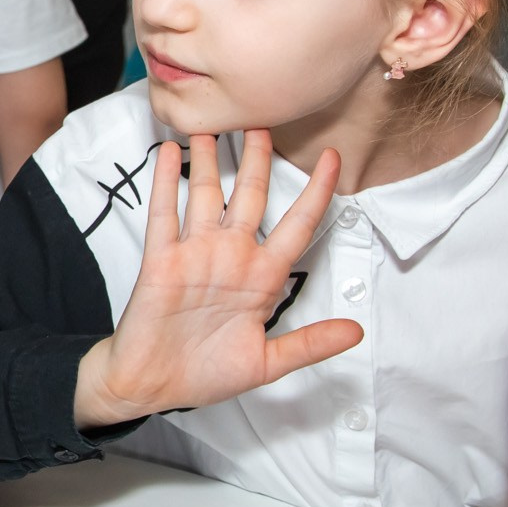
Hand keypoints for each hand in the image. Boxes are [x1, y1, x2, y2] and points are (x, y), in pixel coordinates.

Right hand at [73, 131, 362, 428]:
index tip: (335, 158)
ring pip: (207, 194)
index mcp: (262, 278)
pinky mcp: (161, 259)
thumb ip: (309, 344)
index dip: (318, 192)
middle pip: (252, 196)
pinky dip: (167, 181)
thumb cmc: (205, 374)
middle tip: (263, 122)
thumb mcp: (266, 363)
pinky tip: (170, 152)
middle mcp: (231, 256)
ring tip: (214, 123)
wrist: (152, 385)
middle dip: (259, 158)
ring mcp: (196, 254)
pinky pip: (165, 213)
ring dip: (211, 158)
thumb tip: (355, 332)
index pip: (298, 225)